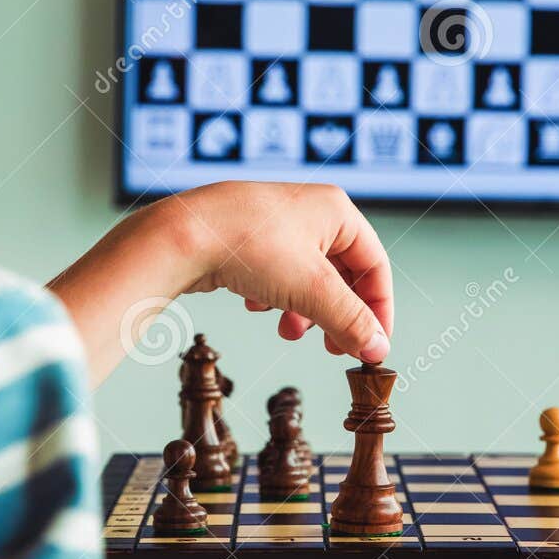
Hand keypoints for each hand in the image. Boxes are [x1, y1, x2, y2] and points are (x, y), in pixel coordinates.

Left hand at [49, 181, 392, 386]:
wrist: (180, 234)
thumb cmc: (249, 246)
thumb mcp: (311, 290)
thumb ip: (350, 321)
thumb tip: (377, 349)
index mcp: (336, 210)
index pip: (375, 264)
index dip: (378, 309)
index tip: (373, 345)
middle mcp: (309, 210)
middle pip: (340, 273)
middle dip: (335, 314)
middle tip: (331, 348)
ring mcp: (275, 222)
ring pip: (305, 276)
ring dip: (302, 310)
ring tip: (287, 332)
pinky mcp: (245, 236)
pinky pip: (274, 272)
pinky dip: (272, 295)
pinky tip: (254, 305)